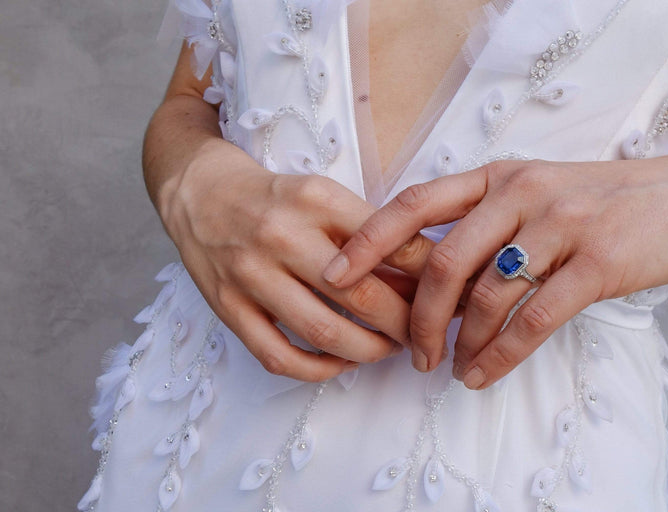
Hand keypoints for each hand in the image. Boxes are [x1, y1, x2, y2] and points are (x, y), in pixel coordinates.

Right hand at [162, 142, 421, 381]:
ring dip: (368, 350)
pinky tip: (341, 362)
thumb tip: (424, 271)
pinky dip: (317, 369)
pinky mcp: (228, 307)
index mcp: (316, 200)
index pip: (388, 244)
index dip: (428, 276)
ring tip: (390, 348)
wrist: (201, 193)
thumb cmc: (276, 198)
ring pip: (323, 332)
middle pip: (361, 295)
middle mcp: (282, 236)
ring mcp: (251, 275)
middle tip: (426, 334)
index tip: (450, 294)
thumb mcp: (325, 194)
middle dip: (406, 324)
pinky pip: (278, 356)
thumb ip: (369, 231)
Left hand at [323, 149, 667, 388]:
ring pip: (485, 295)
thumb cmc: (598, 200)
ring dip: (460, 342)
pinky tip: (484, 374)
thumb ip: (485, 224)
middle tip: (409, 354)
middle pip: (442, 262)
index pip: (415, 203)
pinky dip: (500, 354)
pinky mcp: (596, 262)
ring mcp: (559, 225)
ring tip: (452, 368)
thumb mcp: (535, 193)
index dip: (367, 240)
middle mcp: (519, 193)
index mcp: (496, 176)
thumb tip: (429, 280)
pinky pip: (532, 319)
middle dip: (415, 317)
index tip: (334, 275)